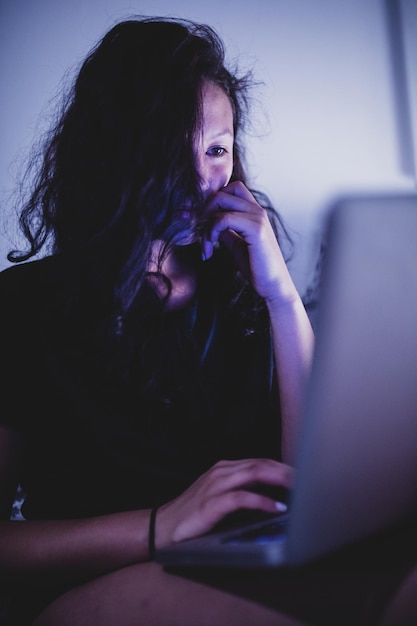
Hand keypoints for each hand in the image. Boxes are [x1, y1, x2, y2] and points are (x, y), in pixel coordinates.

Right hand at [155, 458, 293, 546]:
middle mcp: (221, 471)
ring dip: (280, 479)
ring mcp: (216, 485)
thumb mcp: (220, 496)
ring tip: (299, 487)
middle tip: (309, 478)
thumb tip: (275, 495)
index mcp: (225, 468)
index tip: (304, 475)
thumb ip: (242, 490)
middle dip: (287, 470)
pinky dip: (262, 501)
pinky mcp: (212, 503)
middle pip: (261, 463)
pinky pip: (242, 498)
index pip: (260, 461)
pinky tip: (277, 507)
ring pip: (254, 473)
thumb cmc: (195, 513)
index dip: (284, 466)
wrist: (163, 526)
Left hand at [202, 181, 296, 304]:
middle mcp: (257, 210)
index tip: (199, 222)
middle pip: (222, 191)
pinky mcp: (256, 229)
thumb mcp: (235, 244)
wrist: (273, 285)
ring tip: (205, 245)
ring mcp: (258, 217)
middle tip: (199, 232)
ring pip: (220, 201)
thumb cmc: (257, 267)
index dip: (211, 201)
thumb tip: (208, 223)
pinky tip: (210, 246)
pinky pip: (224, 218)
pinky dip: (212, 230)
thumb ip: (225, 231)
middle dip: (204, 209)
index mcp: (253, 212)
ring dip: (205, 222)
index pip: (229, 189)